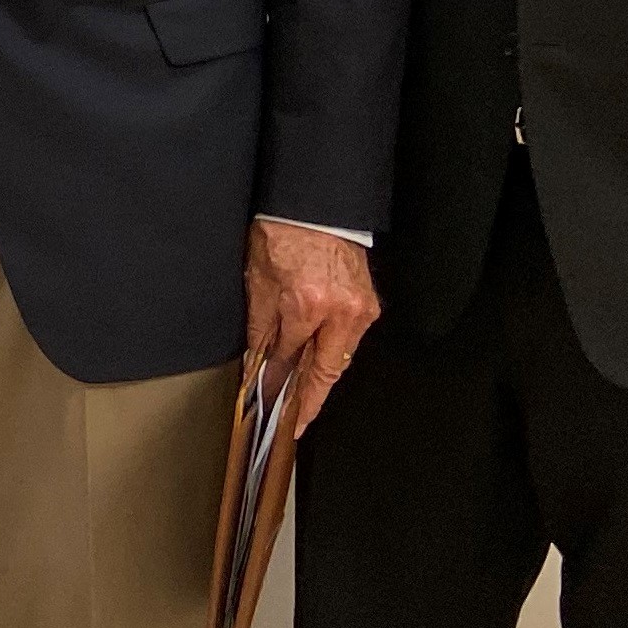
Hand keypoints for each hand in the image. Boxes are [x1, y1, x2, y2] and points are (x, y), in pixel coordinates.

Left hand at [246, 219, 378, 441]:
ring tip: (304, 400)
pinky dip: (332, 354)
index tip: (270, 403)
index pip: (290, 357)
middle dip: (310, 398)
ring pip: (339, 356)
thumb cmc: (282, 234)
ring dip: (322, 378)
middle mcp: (340, 311)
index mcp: (307, 304)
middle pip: (325, 368)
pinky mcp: (369, 303)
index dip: (278, 382)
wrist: (315, 205)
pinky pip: (349, 339)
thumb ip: (261, 326)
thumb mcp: (258, 280)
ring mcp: (360, 308)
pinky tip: (319, 367)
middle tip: (296, 422)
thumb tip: (258, 361)